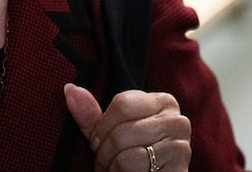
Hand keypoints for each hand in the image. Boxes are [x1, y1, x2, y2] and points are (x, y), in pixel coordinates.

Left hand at [64, 83, 190, 170]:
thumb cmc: (128, 154)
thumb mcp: (106, 131)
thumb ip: (89, 113)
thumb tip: (70, 89)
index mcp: (162, 102)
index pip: (123, 103)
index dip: (102, 125)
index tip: (96, 140)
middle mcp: (178, 120)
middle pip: (123, 131)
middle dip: (105, 151)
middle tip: (104, 159)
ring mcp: (182, 146)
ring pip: (128, 154)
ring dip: (112, 166)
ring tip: (113, 168)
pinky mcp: (179, 169)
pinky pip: (136, 168)